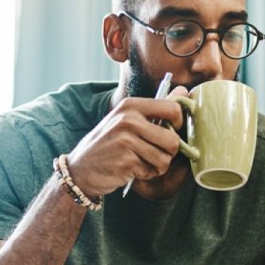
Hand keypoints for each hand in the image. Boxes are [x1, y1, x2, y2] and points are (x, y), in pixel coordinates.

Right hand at [66, 87, 189, 196]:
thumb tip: (184, 90)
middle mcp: (128, 120)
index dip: (179, 124)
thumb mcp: (127, 120)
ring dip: (157, 166)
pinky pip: (152, 171)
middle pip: (173, 140)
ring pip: (165, 159)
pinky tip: (131, 170)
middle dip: (169, 153)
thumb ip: (155, 108)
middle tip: (155, 154)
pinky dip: (146, 174)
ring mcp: (126, 141)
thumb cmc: (108, 144)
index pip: (173, 109)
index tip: (171, 132)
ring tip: (141, 162)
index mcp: (131, 105)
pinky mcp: (126, 162)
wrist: (80, 169)